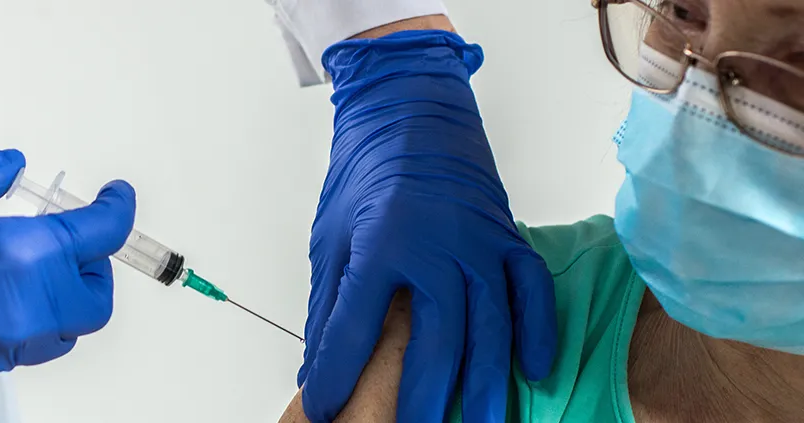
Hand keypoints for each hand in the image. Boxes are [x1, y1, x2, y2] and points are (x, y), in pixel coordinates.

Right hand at [0, 150, 135, 405]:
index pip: (101, 236)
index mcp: (21, 258)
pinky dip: (26, 321)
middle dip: (95, 267)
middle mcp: (23, 311)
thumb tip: (12, 168)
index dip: (117, 210)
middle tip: (74, 238)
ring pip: (63, 332)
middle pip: (95, 299)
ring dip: (64, 299)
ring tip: (34, 266)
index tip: (115, 197)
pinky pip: (22, 348)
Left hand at [298, 32, 556, 421]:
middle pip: (435, 343)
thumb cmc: (366, 168)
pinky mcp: (507, 235)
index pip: (353, 329)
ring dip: (484, 384)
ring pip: (490, 328)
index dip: (336, 375)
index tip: (324, 408)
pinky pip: (532, 290)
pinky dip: (537, 332)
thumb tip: (317, 362)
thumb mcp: (332, 236)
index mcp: (380, 243)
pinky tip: (532, 370)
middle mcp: (436, 246)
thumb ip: (330, 303)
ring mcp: (479, 241)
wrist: (409, 109)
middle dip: (421, 399)